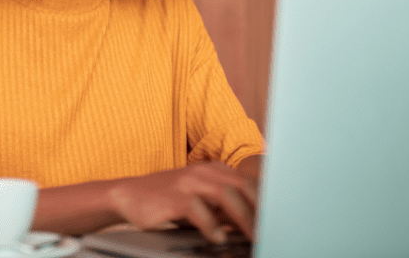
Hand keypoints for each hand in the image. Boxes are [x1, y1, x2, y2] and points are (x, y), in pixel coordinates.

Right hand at [106, 160, 258, 243]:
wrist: (129, 195)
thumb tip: (254, 223)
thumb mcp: (200, 198)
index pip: (250, 183)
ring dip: (244, 218)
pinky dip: (211, 225)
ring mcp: (189, 183)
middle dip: (260, 211)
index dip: (266, 202)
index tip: (279, 221)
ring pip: (226, 195)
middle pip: (243, 186)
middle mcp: (204, 172)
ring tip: (253, 237)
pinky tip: (217, 238)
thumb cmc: (168, 199)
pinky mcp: (173, 198)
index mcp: (215, 170)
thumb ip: (225, 206)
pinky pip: (198, 210)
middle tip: (270, 233)